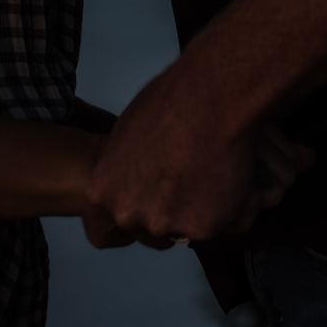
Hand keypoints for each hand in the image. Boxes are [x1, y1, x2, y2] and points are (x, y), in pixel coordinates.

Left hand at [79, 61, 313, 248]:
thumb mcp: (126, 134)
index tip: (157, 188)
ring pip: (183, 228)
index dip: (140, 203)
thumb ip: (125, 167)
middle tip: (188, 176)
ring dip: (196, 207)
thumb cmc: (170, 103)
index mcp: (102, 191)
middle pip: (149, 226)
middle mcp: (127, 213)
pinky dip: (223, 206)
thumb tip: (136, 175)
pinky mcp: (200, 229)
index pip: (114, 220)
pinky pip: (213, 224)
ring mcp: (162, 224)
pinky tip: (225, 173)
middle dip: (169, 208)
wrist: (211, 98)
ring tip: (208, 168)